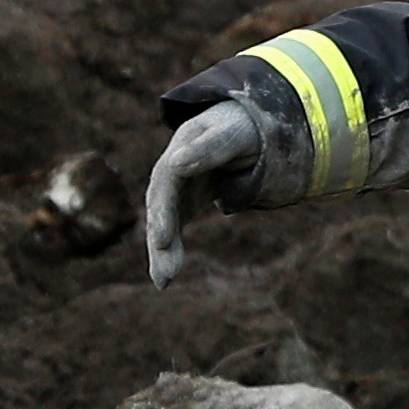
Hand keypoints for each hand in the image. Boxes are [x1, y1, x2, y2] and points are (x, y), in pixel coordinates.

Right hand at [140, 101, 265, 282]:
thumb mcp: (234, 134)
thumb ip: (209, 148)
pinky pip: (174, 230)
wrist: (248, 126)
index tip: (161, 237)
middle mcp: (173, 169)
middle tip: (165, 273)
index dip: (164, 210)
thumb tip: (176, 163)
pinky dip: (169, 251)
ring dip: (161, 252)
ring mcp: (178, 187)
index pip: (167, 180)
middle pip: (160, 206)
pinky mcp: (185, 203)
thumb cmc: (245, 128)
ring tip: (163, 282)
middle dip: (161, 239)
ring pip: (164, 222)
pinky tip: (165, 278)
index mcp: (183, 146)